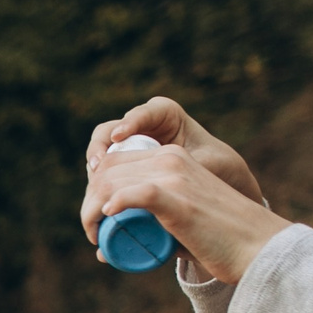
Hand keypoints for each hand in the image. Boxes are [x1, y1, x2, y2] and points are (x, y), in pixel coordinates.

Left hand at [81, 137, 290, 286]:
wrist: (258, 246)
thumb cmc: (217, 240)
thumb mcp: (180, 221)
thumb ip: (148, 228)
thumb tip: (105, 253)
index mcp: (173, 157)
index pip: (115, 162)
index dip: (94, 189)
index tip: (94, 220)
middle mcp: (172, 160)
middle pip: (107, 170)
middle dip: (88, 201)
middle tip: (93, 232)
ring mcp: (176, 177)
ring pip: (111, 183)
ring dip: (91, 211)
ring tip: (96, 237)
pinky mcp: (179, 199)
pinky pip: (136, 194)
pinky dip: (115, 205)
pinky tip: (107, 217)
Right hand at [82, 97, 265, 209]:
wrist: (217, 179)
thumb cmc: (218, 165)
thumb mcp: (208, 162)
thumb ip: (187, 165)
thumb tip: (159, 175)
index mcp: (164, 114)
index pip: (141, 114)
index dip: (128, 124)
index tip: (118, 137)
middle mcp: (140, 126)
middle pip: (109, 132)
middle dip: (99, 149)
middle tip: (97, 166)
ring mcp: (127, 146)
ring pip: (100, 153)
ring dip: (95, 171)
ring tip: (94, 187)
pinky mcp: (121, 167)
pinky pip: (102, 172)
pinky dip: (98, 185)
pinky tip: (98, 199)